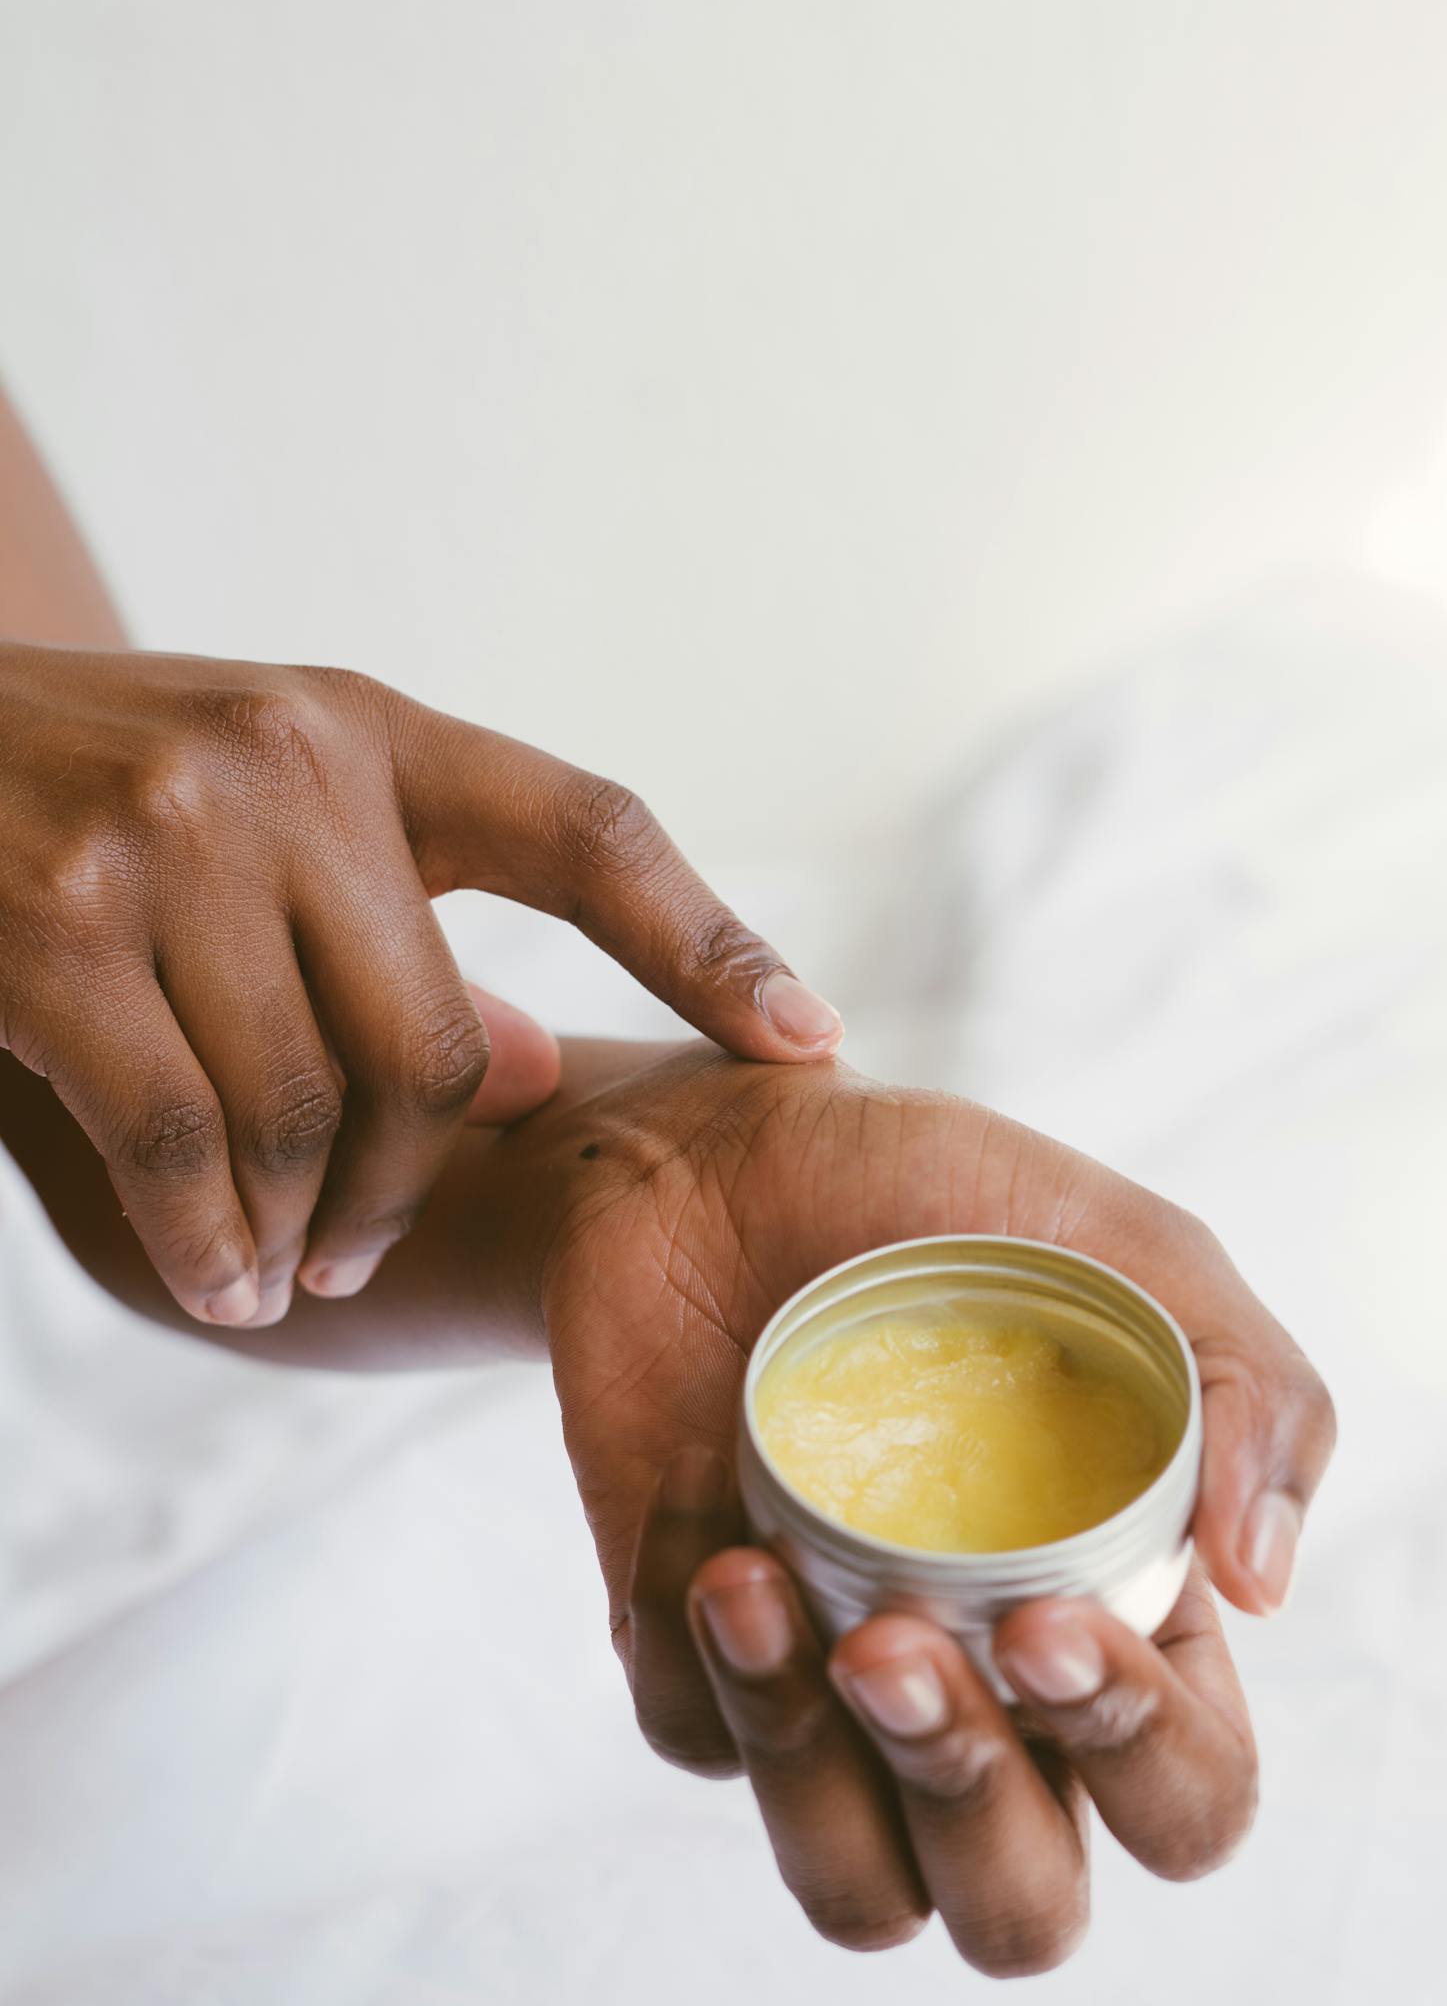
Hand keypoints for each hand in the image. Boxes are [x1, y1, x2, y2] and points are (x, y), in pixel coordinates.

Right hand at [0, 643, 840, 1327]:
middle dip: (405, 1183)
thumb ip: (396, 925)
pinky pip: (185, 1145)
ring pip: (307, 1112)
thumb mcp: (264, 812)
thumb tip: (534, 1070)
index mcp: (368, 728)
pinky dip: (210, 1241)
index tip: (811, 1045)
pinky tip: (220, 1277)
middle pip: (439, 1045)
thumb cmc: (95, 794)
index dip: (709, 943)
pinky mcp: (56, 932)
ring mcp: (167, 839)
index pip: (588, 831)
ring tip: (276, 1274)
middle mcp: (286, 763)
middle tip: (352, 1252)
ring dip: (300, 1230)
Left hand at [541, 1046, 1334, 1971]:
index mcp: (1131, 1624)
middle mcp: (995, 1702)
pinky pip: (694, 1748)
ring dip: (804, 1772)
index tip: (1042, 1622)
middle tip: (891, 1643)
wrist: (721, 1155)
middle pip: (1024, 1913)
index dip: (1140, 1757)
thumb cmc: (946, 1205)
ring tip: (755, 1587)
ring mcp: (842, 1705)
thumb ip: (1254, 1392)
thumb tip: (1267, 1584)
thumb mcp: (1130, 1252)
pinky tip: (696, 1492)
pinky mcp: (704, 1674)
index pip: (1191, 1798)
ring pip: (857, 1896)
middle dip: (966, 1806)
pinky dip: (683, 1634)